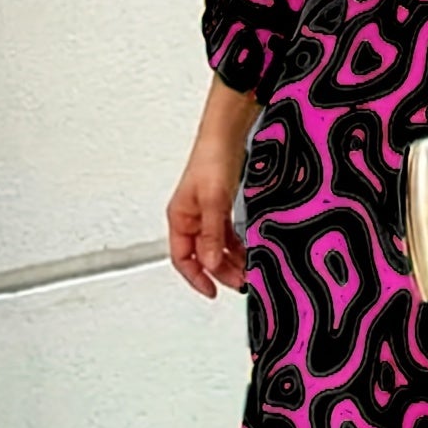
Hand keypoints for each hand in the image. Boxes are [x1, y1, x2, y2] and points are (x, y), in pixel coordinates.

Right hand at [167, 145, 247, 296]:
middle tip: (240, 283)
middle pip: (201, 256)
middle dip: (219, 272)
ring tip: (247, 271)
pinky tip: (247, 253)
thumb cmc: (212, 159)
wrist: (226, 135)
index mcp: (180, 218)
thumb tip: (209, 263)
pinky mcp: (219, 207)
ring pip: (215, 247)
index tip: (212, 291)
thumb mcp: (213, 202)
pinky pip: (225, 235)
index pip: (182, 259)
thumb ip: (211, 235)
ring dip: (230, 261)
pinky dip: (235, 246)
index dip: (196, 278)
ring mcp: (205, 214)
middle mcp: (190, 219)